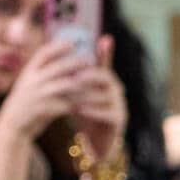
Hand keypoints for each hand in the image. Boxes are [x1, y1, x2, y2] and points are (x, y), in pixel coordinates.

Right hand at [0, 37, 92, 141]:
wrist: (15, 123)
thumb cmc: (29, 101)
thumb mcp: (31, 83)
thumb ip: (45, 73)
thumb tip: (65, 59)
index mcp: (29, 71)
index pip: (43, 53)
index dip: (58, 47)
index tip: (73, 43)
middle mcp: (32, 80)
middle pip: (58, 67)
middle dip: (76, 63)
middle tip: (90, 62)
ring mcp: (37, 95)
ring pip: (66, 85)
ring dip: (81, 84)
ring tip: (94, 84)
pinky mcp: (43, 110)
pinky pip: (65, 104)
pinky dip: (77, 103)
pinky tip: (87, 103)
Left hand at [66, 34, 127, 158]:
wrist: (96, 141)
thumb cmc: (86, 114)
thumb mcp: (78, 94)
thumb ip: (73, 77)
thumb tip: (59, 58)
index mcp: (107, 81)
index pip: (106, 63)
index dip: (106, 52)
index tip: (104, 38)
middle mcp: (116, 90)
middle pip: (106, 77)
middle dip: (89, 76)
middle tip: (74, 78)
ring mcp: (120, 105)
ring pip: (104, 95)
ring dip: (86, 95)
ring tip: (71, 97)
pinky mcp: (119, 120)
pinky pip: (107, 112)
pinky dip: (92, 110)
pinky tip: (79, 110)